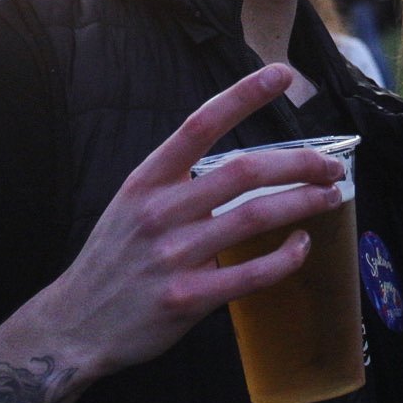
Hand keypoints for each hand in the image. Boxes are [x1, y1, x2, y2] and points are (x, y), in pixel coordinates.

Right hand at [34, 64, 346, 380]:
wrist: (71, 328)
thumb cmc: (112, 261)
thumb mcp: (132, 205)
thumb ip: (178, 183)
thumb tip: (241, 168)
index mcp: (146, 181)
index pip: (200, 124)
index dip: (243, 95)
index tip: (282, 75)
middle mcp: (160, 212)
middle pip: (244, 170)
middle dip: (298, 162)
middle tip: (331, 164)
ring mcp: (173, 256)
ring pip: (255, 217)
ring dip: (303, 203)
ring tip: (330, 197)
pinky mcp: (187, 299)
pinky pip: (251, 274)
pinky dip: (286, 257)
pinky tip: (302, 245)